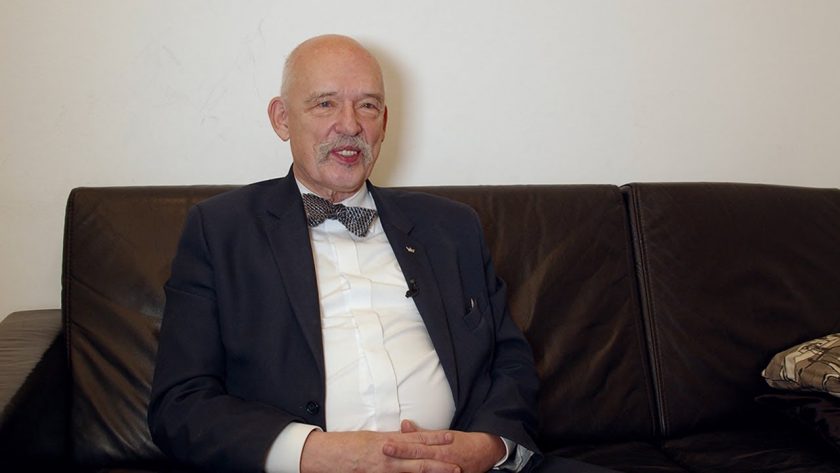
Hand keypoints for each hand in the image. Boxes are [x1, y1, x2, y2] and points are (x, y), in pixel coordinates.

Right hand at [300, 429, 459, 472]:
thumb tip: (404, 437)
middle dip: (440, 462)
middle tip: (458, 465)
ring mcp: (384, 469)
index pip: (417, 438)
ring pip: (413, 472)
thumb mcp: (371, 437)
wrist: (327, 455)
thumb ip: (390, 440)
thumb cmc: (347, 444)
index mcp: (388, 441)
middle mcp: (389, 455)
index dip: (435, 438)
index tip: (451, 438)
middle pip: (420, 458)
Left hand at [381, 420, 505, 472]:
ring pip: (426, 469)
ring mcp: (447, 468)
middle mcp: (442, 456)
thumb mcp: (441, 434)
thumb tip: (404, 424)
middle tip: (385, 450)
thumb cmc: (459, 442)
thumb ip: (420, 433)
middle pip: (418, 455)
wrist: (484, 451)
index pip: (416, 444)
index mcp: (438, 445)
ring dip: (411, 469)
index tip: (385, 443)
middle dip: (402, 454)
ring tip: (395, 469)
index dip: (401, 444)